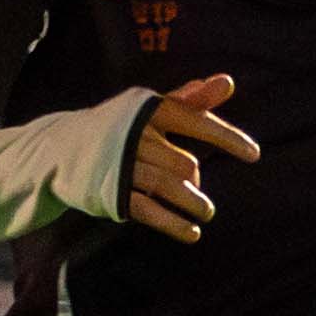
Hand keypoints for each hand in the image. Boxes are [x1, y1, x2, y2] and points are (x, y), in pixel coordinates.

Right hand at [123, 73, 259, 243]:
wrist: (61, 147)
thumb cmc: (119, 125)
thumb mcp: (152, 109)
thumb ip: (191, 99)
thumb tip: (228, 82)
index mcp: (148, 110)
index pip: (193, 120)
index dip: (226, 137)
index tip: (254, 154)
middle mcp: (134, 135)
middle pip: (182, 161)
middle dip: (195, 178)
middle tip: (198, 188)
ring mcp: (121, 165)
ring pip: (167, 186)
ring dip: (192, 202)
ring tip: (206, 213)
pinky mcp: (111, 192)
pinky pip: (148, 210)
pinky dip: (173, 224)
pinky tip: (192, 234)